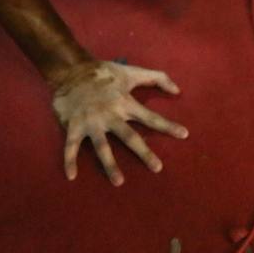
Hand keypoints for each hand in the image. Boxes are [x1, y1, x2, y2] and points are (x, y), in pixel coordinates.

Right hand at [51, 60, 188, 185]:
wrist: (72, 70)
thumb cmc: (105, 73)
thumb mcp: (132, 72)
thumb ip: (157, 78)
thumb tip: (178, 90)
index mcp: (125, 103)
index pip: (151, 117)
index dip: (168, 126)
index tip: (184, 135)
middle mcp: (111, 115)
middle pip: (130, 137)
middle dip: (144, 153)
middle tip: (157, 168)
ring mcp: (91, 122)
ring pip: (102, 147)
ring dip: (110, 165)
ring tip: (119, 182)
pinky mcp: (74, 126)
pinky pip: (71, 146)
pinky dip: (69, 161)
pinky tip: (71, 176)